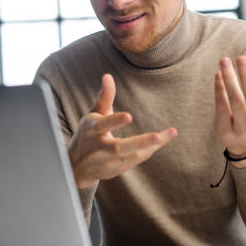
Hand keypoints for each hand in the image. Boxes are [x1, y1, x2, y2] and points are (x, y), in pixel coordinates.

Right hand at [68, 73, 177, 188]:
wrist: (75, 166)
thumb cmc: (89, 134)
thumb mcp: (94, 114)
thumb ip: (104, 97)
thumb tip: (108, 76)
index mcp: (92, 129)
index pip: (103, 125)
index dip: (115, 121)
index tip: (129, 116)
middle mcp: (100, 147)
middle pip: (119, 147)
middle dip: (139, 142)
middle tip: (157, 136)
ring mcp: (108, 161)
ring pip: (131, 156)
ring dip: (150, 146)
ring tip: (170, 133)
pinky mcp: (116, 170)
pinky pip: (135, 160)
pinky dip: (148, 151)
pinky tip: (161, 140)